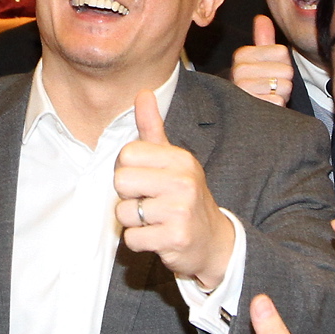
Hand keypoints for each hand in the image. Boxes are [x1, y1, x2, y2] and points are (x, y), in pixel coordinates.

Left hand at [114, 91, 233, 290]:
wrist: (212, 240)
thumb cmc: (184, 196)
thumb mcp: (173, 161)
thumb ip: (153, 128)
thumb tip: (143, 92)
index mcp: (180, 159)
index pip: (126, 154)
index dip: (128, 169)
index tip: (146, 179)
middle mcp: (183, 181)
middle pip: (121, 181)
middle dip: (129, 195)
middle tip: (150, 201)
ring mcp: (180, 211)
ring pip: (124, 213)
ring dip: (134, 221)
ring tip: (155, 219)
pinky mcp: (175, 238)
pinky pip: (132, 238)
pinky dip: (139, 241)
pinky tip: (158, 236)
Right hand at [230, 15, 293, 106]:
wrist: (241, 110)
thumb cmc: (255, 82)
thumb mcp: (258, 59)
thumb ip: (262, 39)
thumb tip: (262, 18)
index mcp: (242, 55)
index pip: (282, 52)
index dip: (282, 62)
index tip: (270, 69)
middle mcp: (239, 70)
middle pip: (286, 70)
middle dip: (283, 80)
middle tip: (270, 86)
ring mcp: (244, 89)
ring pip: (284, 86)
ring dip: (280, 94)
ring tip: (268, 95)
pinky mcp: (252, 106)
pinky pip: (279, 101)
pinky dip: (277, 106)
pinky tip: (266, 106)